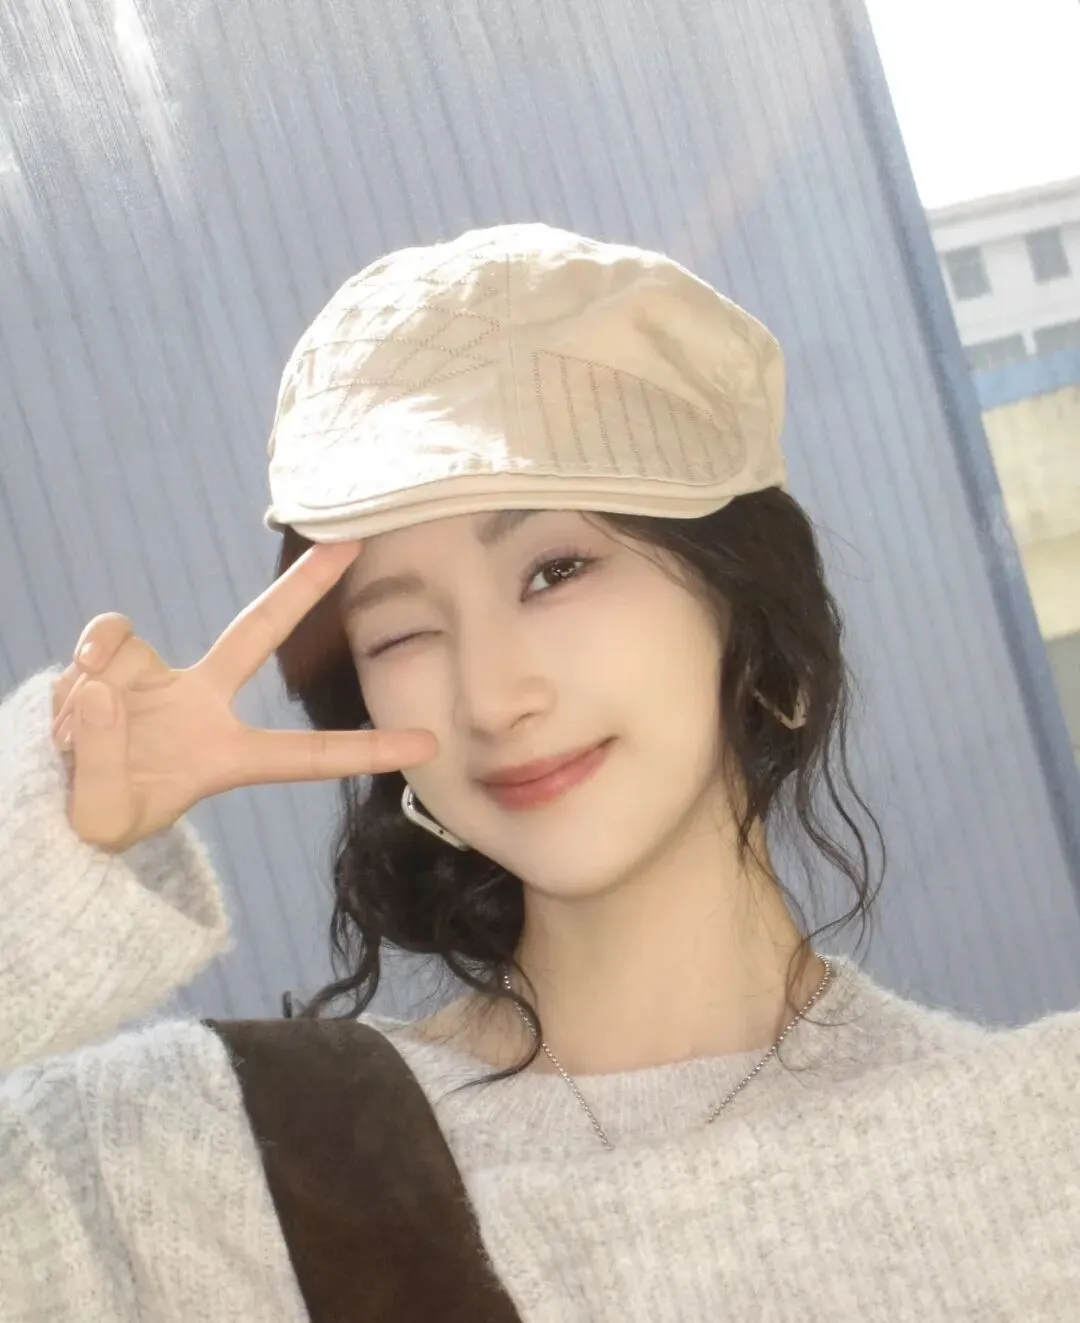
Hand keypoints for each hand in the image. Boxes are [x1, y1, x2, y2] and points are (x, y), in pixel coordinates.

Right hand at [50, 542, 436, 851]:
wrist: (55, 798)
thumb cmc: (101, 818)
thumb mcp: (103, 818)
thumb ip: (102, 763)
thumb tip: (105, 692)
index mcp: (227, 757)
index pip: (308, 757)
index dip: (366, 750)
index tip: (431, 744)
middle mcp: (205, 704)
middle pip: (262, 629)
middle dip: (305, 584)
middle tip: (355, 542)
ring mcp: (162, 678)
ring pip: (129, 654)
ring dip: (92, 694)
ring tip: (73, 738)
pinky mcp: (118, 661)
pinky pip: (104, 642)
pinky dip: (81, 666)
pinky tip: (70, 696)